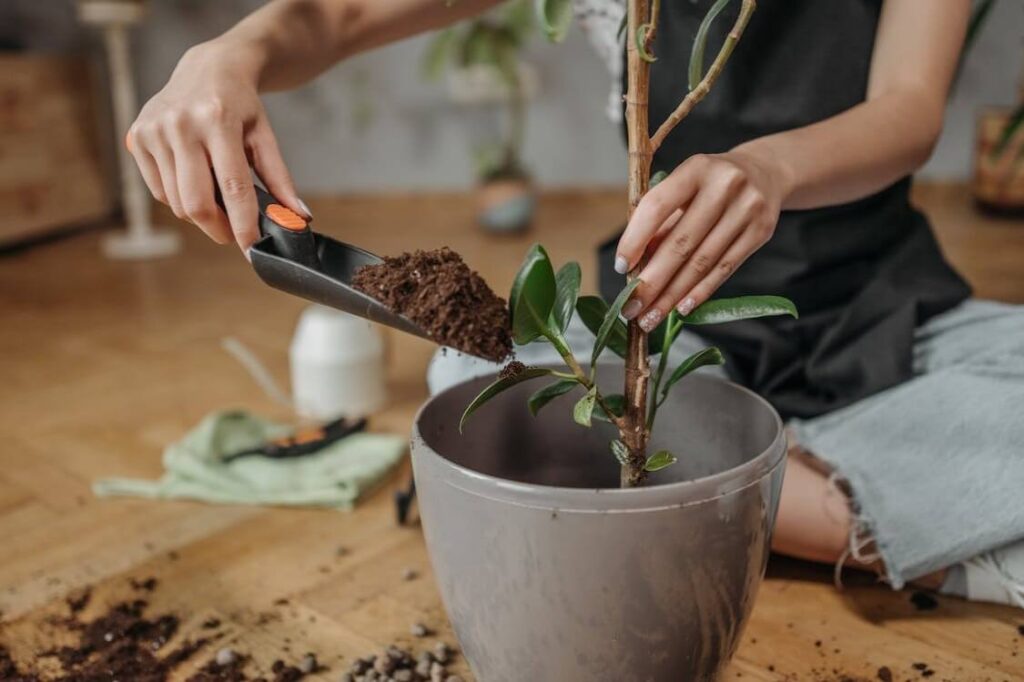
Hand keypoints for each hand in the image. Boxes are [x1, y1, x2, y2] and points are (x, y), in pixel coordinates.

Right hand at [127, 41, 308, 252]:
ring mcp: (154, 130)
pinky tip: (193, 178)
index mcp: (218, 120)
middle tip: (233, 234)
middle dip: (217, 229)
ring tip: (216, 197)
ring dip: (199, 213)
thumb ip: (280, 179)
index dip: (242, 225)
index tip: (251, 248)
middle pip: (196, 203)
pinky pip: (159, 191)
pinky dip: (179, 197)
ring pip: (176, 202)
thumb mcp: (264, 136)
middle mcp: (181, 123)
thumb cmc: (240, 104)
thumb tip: (297, 218)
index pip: (232, 187)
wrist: (207, 68)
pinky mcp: (137, 137)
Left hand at [614, 151, 785, 330]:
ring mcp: (747, 208)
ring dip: (672, 295)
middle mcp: (724, 185)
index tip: (621, 267)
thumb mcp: (683, 188)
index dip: (635, 239)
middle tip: (631, 307)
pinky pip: (724, 268)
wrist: (765, 173)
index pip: (657, 206)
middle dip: (652, 281)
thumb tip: (634, 267)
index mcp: (696, 168)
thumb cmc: (709, 184)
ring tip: (651, 317)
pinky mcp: (761, 231)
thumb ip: (660, 222)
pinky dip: (700, 292)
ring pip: (702, 262)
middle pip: (681, 242)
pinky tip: (681, 308)